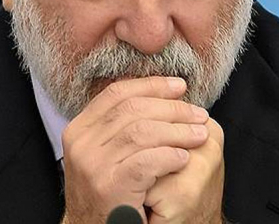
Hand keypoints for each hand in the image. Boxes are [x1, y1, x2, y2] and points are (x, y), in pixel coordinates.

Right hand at [61, 77, 209, 223]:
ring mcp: (92, 165)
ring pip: (142, 132)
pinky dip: (169, 156)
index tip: (179, 86)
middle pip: (132, 109)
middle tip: (198, 114)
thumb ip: (120, 126)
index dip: (151, 86)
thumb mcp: (104, 153)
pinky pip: (146, 161)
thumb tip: (159, 95)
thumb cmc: (108, 193)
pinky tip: (183, 158)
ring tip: (199, 135)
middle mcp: (81, 144)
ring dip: (177, 131)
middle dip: (172, 108)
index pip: (117, 93)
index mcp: (80, 129)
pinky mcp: (109, 187)